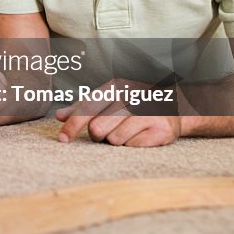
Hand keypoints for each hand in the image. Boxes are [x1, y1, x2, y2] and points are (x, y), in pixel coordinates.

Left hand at [55, 79, 181, 146]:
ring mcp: (148, 112)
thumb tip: (59, 115)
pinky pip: (132, 146)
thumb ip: (83, 108)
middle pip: (98, 127)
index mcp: (115, 87)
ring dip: (116, 139)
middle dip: (98, 134)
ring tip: (126, 130)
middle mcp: (131, 96)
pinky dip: (132, 144)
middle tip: (107, 130)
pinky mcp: (161, 130)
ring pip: (115, 138)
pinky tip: (140, 134)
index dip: (73, 125)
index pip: (87, 108)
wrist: (174, 108)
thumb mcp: (107, 100)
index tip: (62, 139)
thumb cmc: (133, 104)